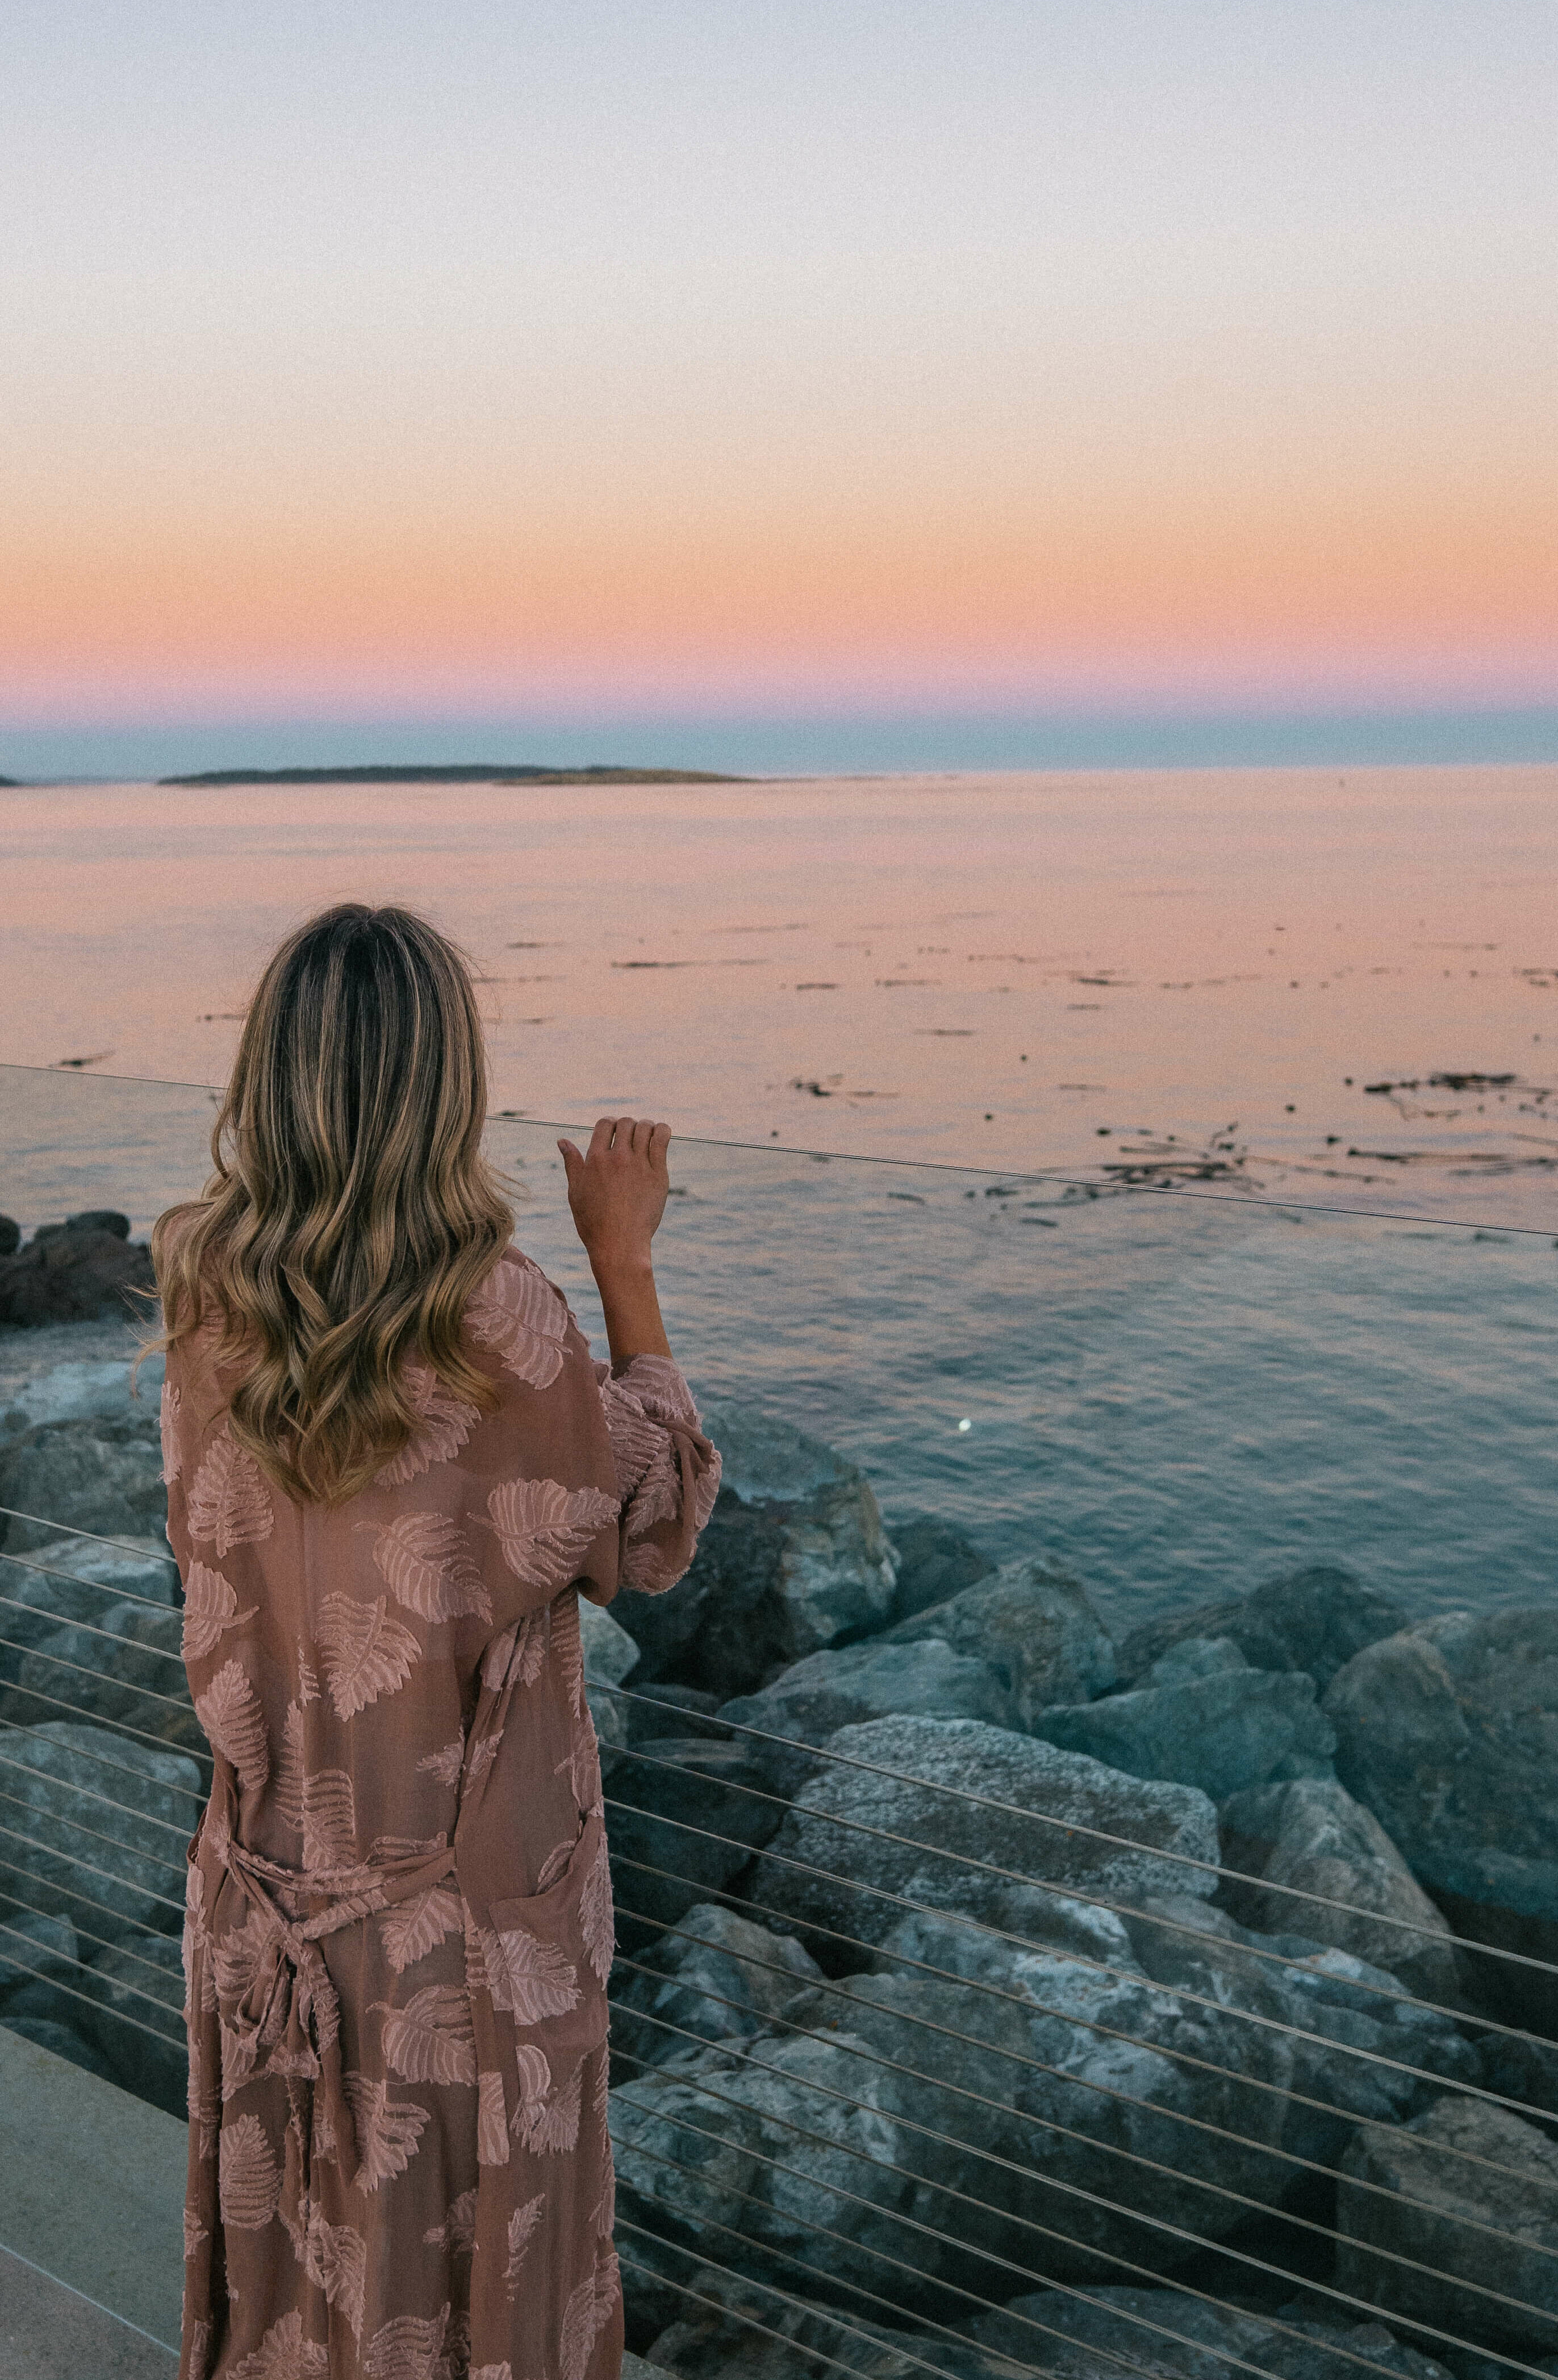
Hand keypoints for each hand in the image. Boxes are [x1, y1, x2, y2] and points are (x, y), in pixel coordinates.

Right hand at [558, 1116, 671, 1278]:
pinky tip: (660, 1135)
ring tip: (646, 1137)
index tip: (614, 1133)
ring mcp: (639, 1165)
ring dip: (645, 1127)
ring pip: (645, 1127)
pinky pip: (662, 1140)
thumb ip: (572, 1163)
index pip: (605, 1124)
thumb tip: (562, 1140)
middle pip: (626, 1123)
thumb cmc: (594, 1222)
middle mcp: (617, 1158)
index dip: (610, 1124)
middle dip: (627, 1126)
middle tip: (630, 1139)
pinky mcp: (658, 1174)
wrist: (619, 1244)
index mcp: (595, 1160)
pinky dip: (662, 1131)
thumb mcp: (576, 1192)